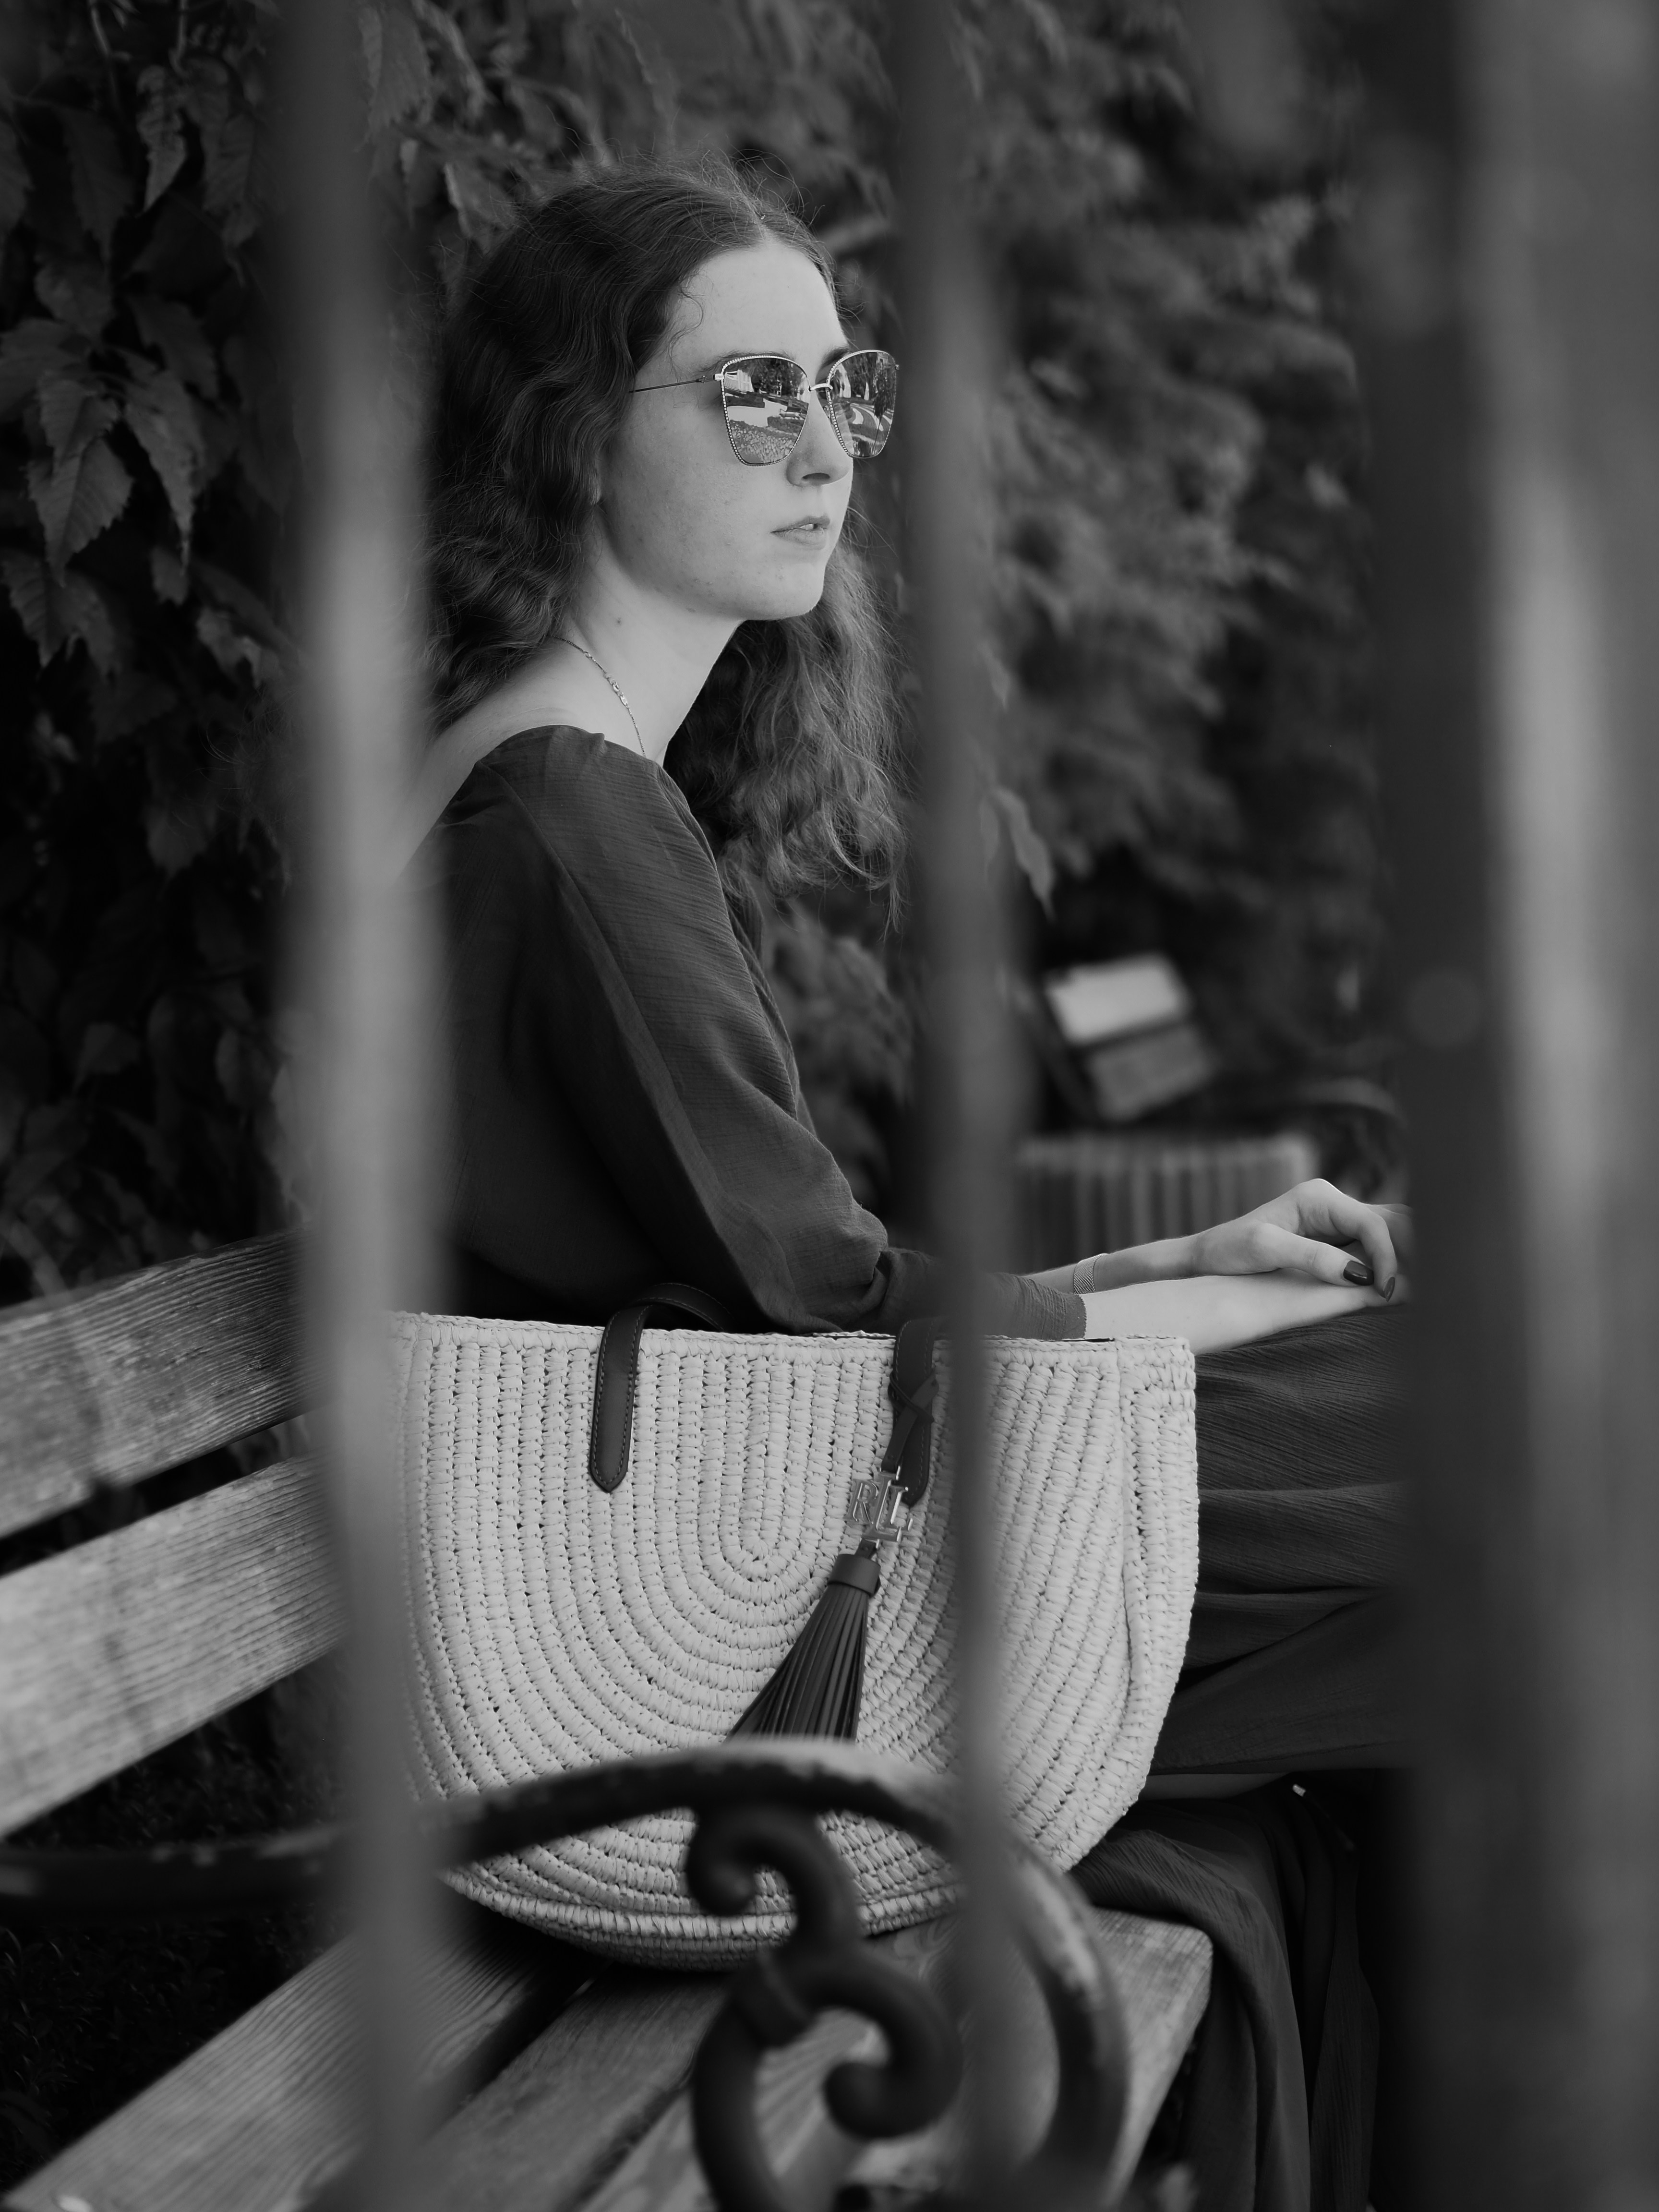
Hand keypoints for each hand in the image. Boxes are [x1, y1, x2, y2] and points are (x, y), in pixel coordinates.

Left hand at [1187, 1179, 1408, 1297]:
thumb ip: (1312, 1257)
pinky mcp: (1337, 1241)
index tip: (1385, 1291)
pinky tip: (1400, 1290)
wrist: (1207, 1257)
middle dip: (1413, 1252)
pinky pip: (1375, 1249)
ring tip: (1420, 1293)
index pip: (1373, 1223)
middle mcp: (1334, 1203)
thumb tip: (1360, 1275)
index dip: (1387, 1256)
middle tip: (1425, 1290)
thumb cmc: (1230, 1251)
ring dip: (1407, 1259)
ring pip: (1390, 1233)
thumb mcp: (1265, 1250)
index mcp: (1319, 1197)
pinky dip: (1391, 1266)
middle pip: (1393, 1221)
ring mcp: (1337, 1221)